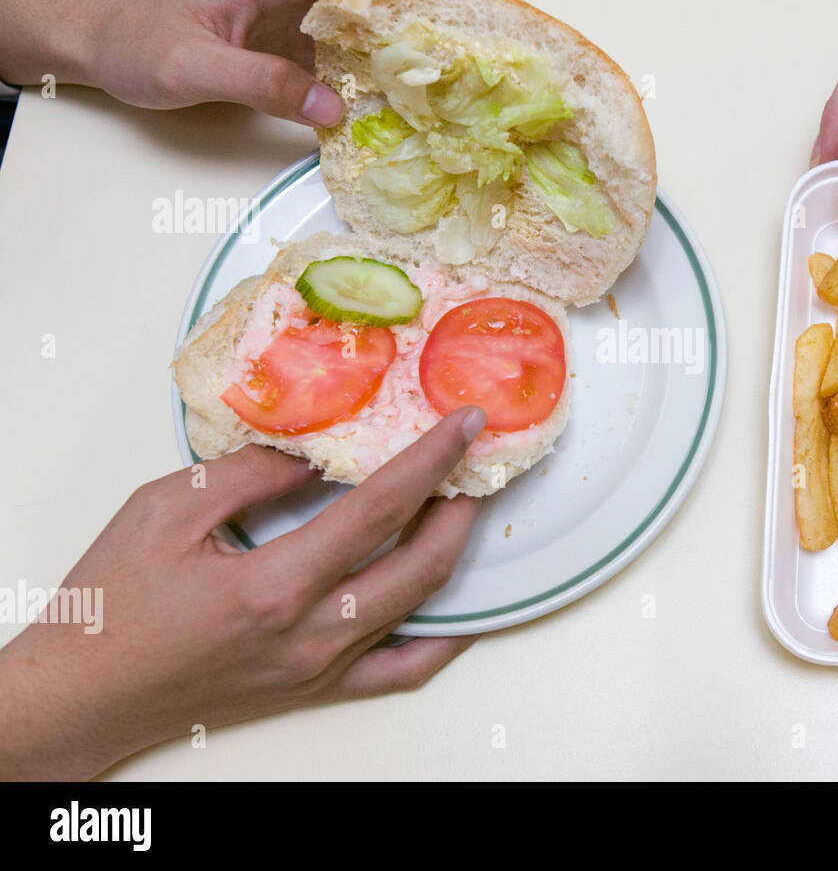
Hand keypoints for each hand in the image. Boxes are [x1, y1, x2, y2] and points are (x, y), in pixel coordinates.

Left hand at [0, 0, 440, 126]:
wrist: (102, 42)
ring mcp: (297, 11)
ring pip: (372, 16)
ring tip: (458, 77)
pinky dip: (383, 66)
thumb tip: (333, 111)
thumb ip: (263, 85)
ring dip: (413, 41)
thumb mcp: (194, 68)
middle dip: (433, 9)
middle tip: (479, 50)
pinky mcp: (294, 41)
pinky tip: (406, 98)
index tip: (464, 6)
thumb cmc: (138, 43)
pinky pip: (351, 47)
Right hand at [0, 406, 485, 779]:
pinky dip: (444, 639)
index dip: (431, 461)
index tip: (467, 425)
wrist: (84, 694)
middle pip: (421, 565)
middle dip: (459, 507)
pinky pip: (402, 671)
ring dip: (450, 555)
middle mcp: (312, 634)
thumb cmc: (112, 605)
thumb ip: (249, 474)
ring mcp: (320, 669)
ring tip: (460, 509)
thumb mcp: (164, 511)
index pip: (379, 510)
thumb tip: (316, 453)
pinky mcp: (317, 691)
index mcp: (275, 586)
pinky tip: (463, 610)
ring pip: (419, 611)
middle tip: (471, 462)